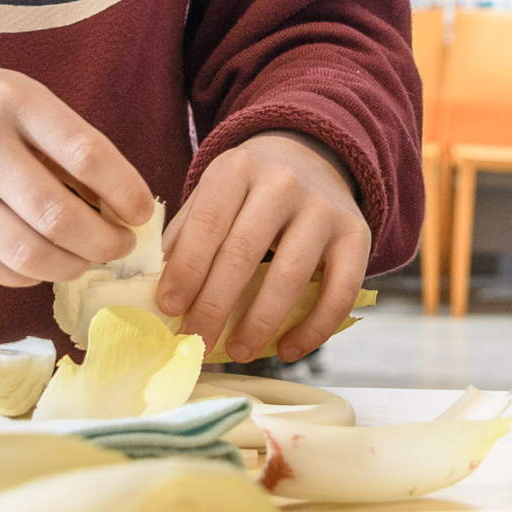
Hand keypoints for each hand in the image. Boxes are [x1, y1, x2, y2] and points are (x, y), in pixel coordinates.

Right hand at [0, 54, 149, 287]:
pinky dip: (35, 274)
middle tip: (121, 244)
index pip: (87, 155)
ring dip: (73, 266)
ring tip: (90, 258)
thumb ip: (63, 143)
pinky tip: (48, 261)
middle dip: (105, 241)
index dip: (125, 193)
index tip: (141, 212)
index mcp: (14, 101)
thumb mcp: (16, 96)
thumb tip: (120, 203)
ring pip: (30, 254)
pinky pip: (0, 269)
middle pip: (59, 216)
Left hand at [157, 132, 372, 361]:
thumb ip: (186, 235)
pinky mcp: (356, 234)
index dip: (186, 269)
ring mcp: (324, 208)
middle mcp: (284, 182)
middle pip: (244, 252)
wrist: (312, 160)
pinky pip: (341, 290)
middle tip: (195, 340)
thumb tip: (155, 291)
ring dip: (261, 322)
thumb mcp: (213, 194)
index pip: (208, 222)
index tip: (168, 308)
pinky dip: (314, 328)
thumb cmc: (249, 192)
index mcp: (239, 168)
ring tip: (238, 351)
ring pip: (291, 274)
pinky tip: (288, 349)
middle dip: (214, 304)